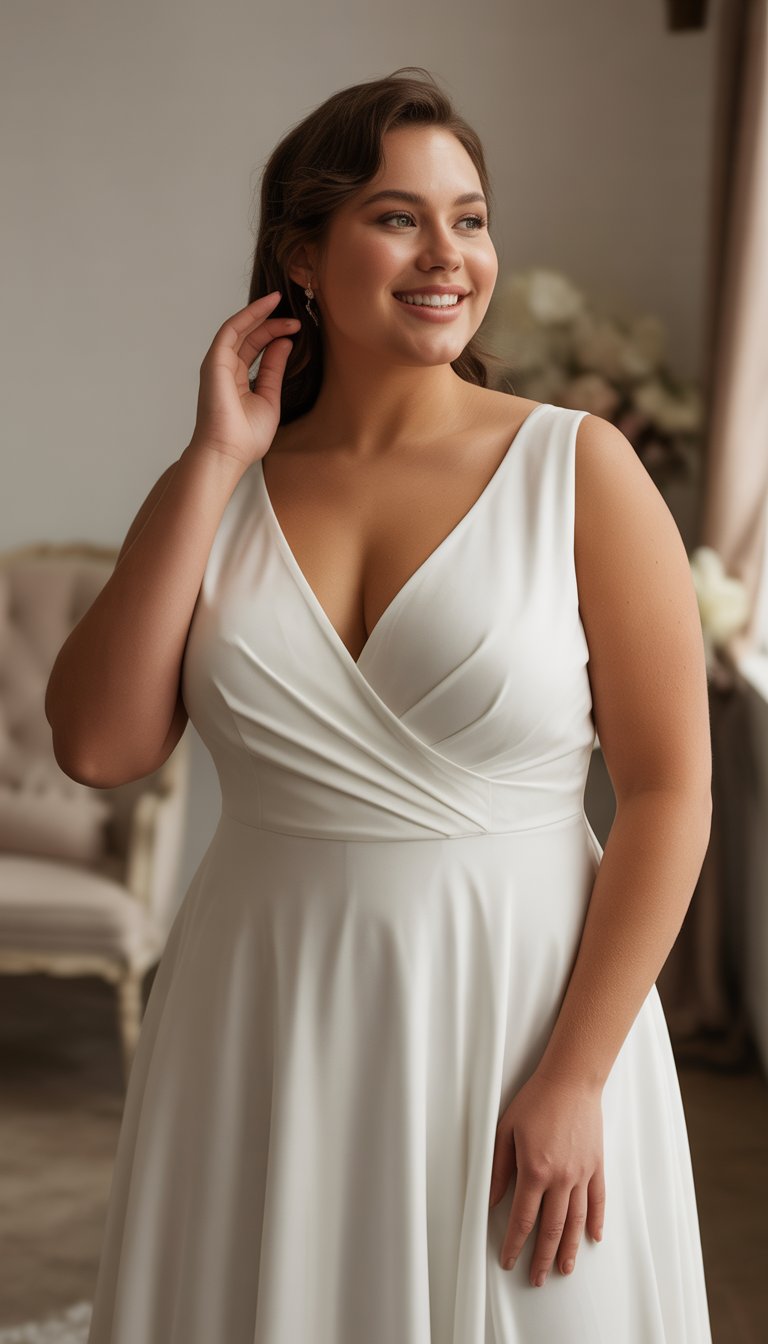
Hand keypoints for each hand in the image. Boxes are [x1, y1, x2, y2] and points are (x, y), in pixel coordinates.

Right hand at [187, 291, 301, 465]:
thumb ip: (274, 369)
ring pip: (238, 328)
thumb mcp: (270, 398)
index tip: (297, 327)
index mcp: (238, 378)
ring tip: (279, 301)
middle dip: (270, 321)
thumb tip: (284, 343)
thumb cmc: (246, 436)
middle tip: (294, 314)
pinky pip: (230, 330)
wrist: (228, 452)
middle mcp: (226, 368)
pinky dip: (247, 315)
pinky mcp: (214, 361)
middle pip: (248, 335)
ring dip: (259, 312)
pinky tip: (265, 307)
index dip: (274, 333)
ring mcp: (218, 363)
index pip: (255, 347)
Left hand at [488, 1067, 605, 1286]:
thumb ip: (498, 1169)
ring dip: (569, 1249)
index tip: (508, 1261)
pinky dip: (596, 1221)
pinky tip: (593, 1238)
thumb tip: (491, 1200)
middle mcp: (561, 1178)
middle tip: (536, 1279)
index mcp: (535, 1171)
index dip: (514, 1244)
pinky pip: (598, 1200)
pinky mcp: (597, 1165)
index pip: (522, 1219)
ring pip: (576, 1221)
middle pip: (551, 1229)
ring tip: (564, 1270)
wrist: (570, 1081)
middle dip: (542, 1258)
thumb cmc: (535, 1101)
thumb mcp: (505, 1131)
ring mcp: (582, 1174)